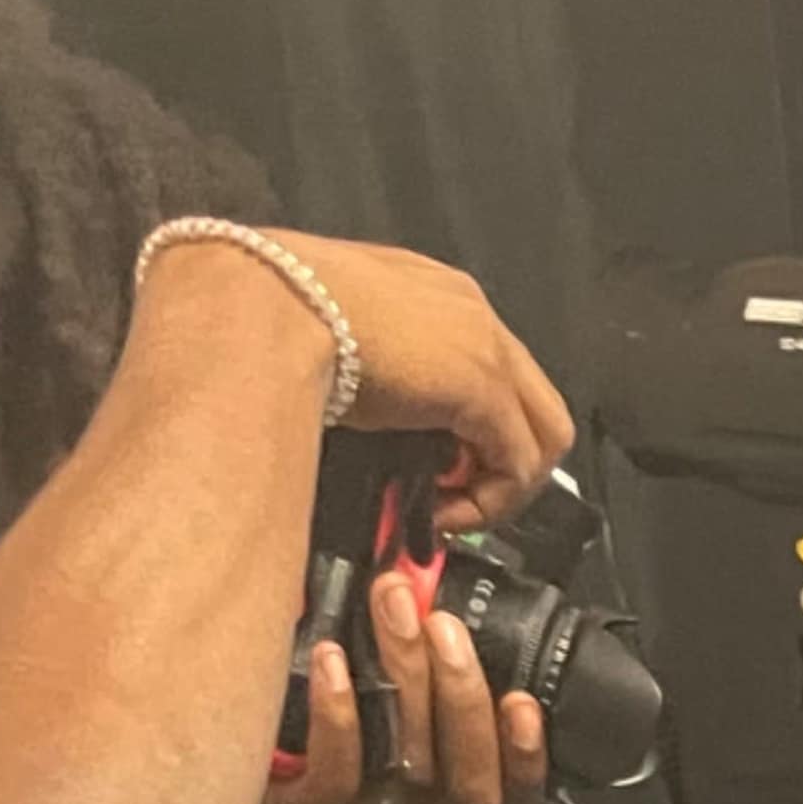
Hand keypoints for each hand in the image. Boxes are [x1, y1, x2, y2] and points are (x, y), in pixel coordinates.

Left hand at [217, 565, 547, 803]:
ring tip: (395, 609)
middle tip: (442, 621)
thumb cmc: (335, 792)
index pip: (512, 794)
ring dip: (407, 677)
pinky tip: (333, 658)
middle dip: (462, 690)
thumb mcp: (397, 757)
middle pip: (467, 772)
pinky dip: (342, 712)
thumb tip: (424, 592)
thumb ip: (423, 698)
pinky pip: (340, 768)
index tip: (524, 701)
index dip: (527, 756)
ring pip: (410, 757)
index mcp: (452, 802)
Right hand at [287, 233, 575, 524]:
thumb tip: (374, 425)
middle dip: (504, 463)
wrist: (259, 302)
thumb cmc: (268, 318)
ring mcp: (485, 343)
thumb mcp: (336, 349)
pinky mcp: (484, 384)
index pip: (492, 372)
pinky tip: (442, 511)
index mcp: (433, 293)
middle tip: (454, 495)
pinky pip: (519, 462)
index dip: (475, 432)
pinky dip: (490, 500)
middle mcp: (471, 309)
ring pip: (543, 436)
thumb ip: (378, 383)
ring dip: (502, 486)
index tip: (435, 467)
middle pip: (536, 405)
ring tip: (449, 508)